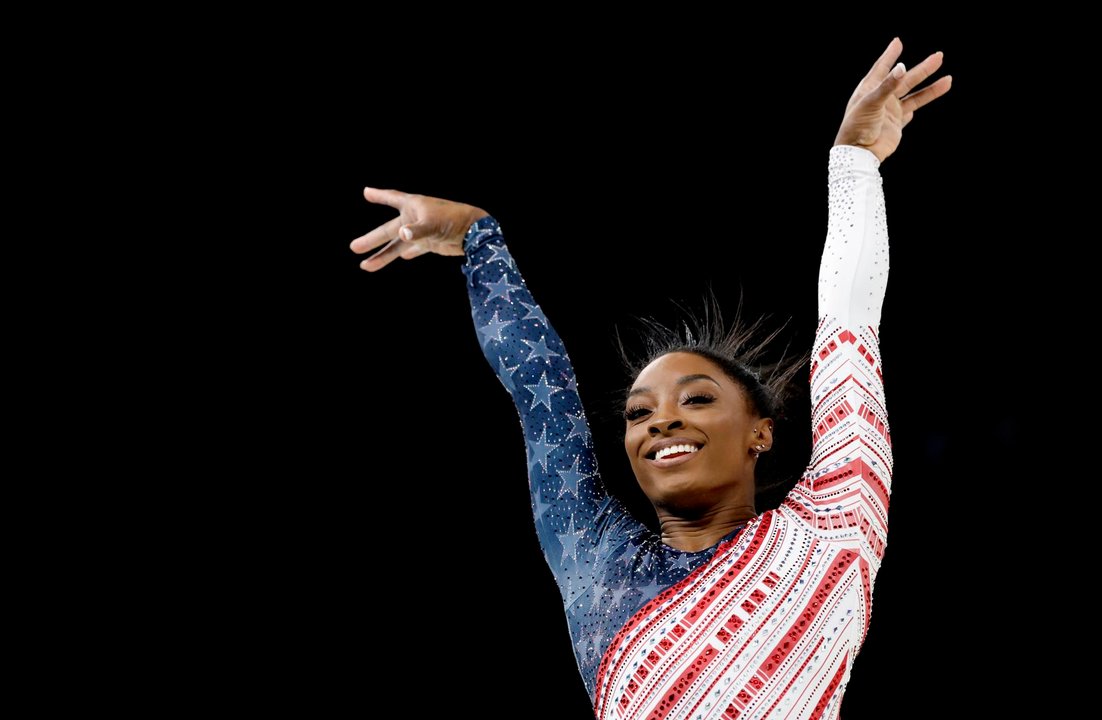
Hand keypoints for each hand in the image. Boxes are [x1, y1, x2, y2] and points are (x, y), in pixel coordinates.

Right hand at [350, 188, 487, 271]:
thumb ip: (416, 230)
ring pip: (397, 245)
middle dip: (371, 239)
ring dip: (383, 256)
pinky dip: (408, 252)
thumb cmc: (453, 220)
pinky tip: (403, 256)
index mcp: (413, 206)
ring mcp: (421, 232)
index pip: (392, 197)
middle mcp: (414, 218)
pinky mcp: (430, 243)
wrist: (475, 233)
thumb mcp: (433, 224)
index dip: (379, 195)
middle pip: (388, 229)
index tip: (366, 192)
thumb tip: (402, 235)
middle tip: (354, 247)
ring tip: (365, 266)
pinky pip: (414, 249)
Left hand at [834, 37, 951, 162]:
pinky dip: (923, 101)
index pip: (882, 68)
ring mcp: (890, 110)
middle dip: (922, 69)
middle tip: (939, 56)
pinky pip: (913, 109)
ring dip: (930, 87)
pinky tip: (933, 92)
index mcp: (869, 89)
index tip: (898, 42)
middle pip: (905, 79)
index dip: (890, 55)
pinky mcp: (897, 123)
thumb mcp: (871, 103)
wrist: (859, 153)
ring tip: (948, 79)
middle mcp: (881, 97)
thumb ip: (887, 86)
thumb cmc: (857, 126)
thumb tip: (902, 67)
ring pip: (914, 94)